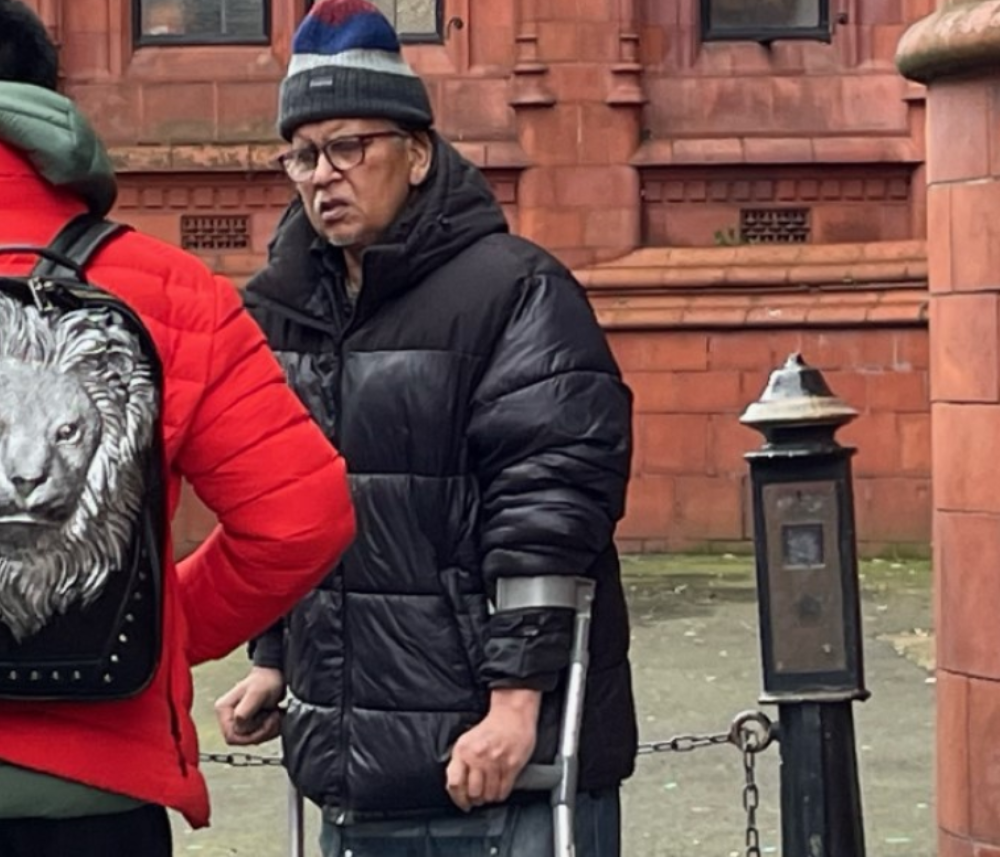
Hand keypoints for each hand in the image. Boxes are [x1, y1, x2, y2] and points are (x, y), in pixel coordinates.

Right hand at [214, 666, 285, 745]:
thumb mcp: (257, 693)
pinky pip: (258, 737)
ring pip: (251, 740)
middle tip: (274, 716)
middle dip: (262, 731)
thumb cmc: (266, 680)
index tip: (267, 722)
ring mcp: (237, 721)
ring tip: (276, 714)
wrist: (276, 676)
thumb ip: (244, 711)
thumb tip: (237, 724)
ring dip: (268, 730)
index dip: (250, 735)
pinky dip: (270, 730)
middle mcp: (227, 716)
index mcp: (224, 709)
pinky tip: (276, 717)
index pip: (231, 736)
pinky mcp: (248, 723)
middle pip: (242, 740)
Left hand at [445, 688, 540, 811]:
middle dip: (476, 800)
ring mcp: (495, 761)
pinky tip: (500, 790)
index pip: (454, 783)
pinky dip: (501, 795)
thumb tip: (454, 787)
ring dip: (489, 798)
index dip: (458, 799)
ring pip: (489, 794)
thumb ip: (460, 762)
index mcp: (463, 750)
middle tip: (479, 800)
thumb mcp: (467, 741)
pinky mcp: (511, 764)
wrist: (512, 715)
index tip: (463, 804)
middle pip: (473, 792)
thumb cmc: (490, 729)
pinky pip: (504, 790)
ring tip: (490, 794)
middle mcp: (477, 756)